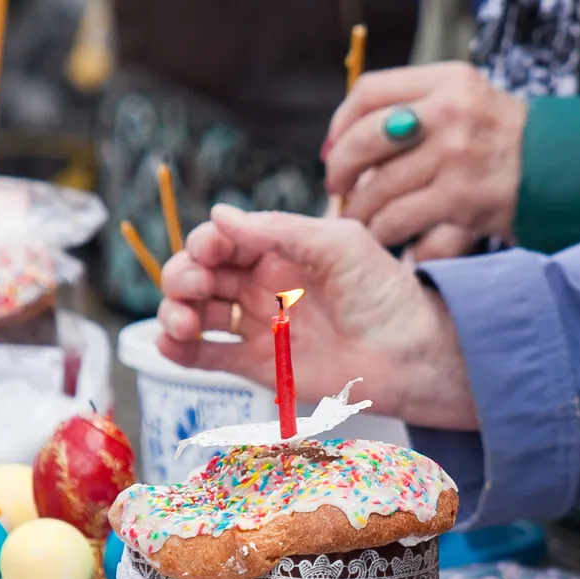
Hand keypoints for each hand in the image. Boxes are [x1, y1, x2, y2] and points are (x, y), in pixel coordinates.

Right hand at [156, 204, 477, 429]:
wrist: (408, 353)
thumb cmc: (382, 291)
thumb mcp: (335, 243)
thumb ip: (276, 229)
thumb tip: (218, 214)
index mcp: (279, 250)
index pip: (222, 240)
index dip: (206, 242)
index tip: (209, 251)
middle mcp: (263, 285)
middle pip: (199, 273)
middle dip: (183, 274)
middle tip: (195, 285)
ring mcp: (258, 325)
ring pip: (196, 312)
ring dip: (175, 311)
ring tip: (185, 320)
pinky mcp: (257, 364)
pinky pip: (207, 355)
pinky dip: (179, 349)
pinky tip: (171, 342)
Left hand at [323, 62, 526, 246]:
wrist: (566, 169)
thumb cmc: (508, 142)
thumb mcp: (468, 101)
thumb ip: (418, 108)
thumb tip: (349, 138)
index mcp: (447, 80)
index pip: (371, 91)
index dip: (341, 122)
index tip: (335, 146)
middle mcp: (448, 111)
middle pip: (365, 136)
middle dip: (341, 166)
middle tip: (337, 186)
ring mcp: (454, 154)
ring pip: (379, 185)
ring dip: (360, 208)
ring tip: (359, 218)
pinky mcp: (460, 197)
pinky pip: (399, 217)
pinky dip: (383, 230)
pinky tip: (384, 235)